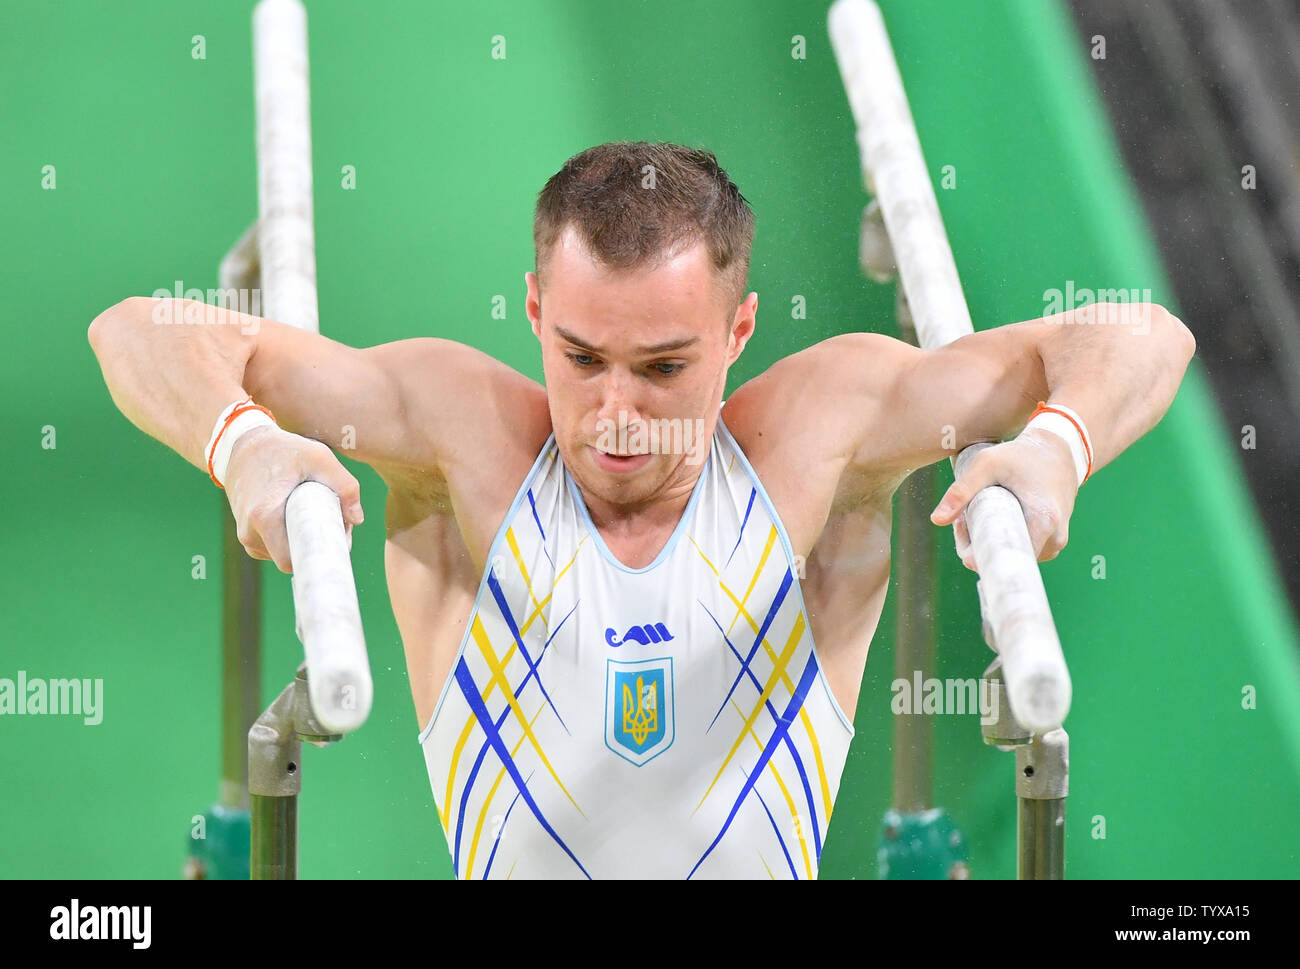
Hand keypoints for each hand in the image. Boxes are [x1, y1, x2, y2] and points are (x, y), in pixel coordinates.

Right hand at [223, 424, 364, 572]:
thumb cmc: (284, 450)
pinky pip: (273, 548)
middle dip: (313, 548)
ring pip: (281, 555)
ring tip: (314, 516)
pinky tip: (299, 518)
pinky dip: (288, 538)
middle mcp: (249, 532)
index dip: (316, 557)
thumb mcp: (319, 458)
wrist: (244, 445)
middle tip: (332, 525)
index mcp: (264, 517)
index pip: (291, 561)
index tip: (335, 542)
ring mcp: (245, 535)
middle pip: (289, 560)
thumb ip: (345, 485)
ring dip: (300, 542)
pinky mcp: (246, 533)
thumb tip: (357, 519)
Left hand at [928, 428, 1078, 571]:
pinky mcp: (1052, 542)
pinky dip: (1002, 539)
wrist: (1059, 451)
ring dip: (988, 540)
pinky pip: (1021, 551)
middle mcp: (1054, 540)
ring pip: (1011, 557)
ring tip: (977, 513)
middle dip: (977, 543)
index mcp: (1044, 522)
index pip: (1005, 559)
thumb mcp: (987, 464)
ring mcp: (1055, 544)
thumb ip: (961, 491)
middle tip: (964, 518)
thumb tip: (936, 521)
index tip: (962, 528)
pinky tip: (992, 518)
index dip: (976, 551)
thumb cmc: (1022, 456)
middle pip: (1005, 559)